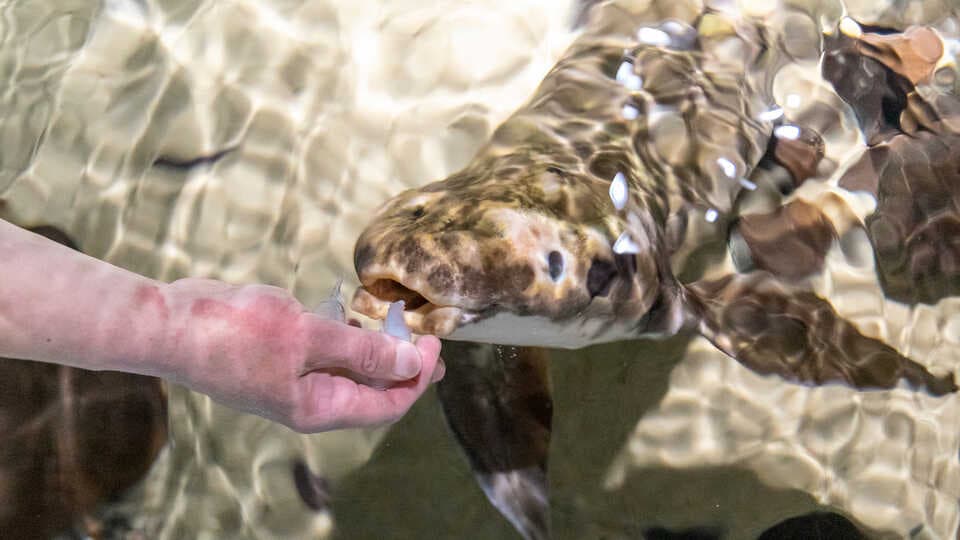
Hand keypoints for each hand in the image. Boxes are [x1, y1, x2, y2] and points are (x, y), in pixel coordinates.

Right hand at [159, 279, 444, 432]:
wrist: (170, 323)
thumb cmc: (233, 333)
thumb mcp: (307, 337)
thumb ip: (361, 349)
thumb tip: (408, 362)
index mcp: (319, 407)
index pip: (386, 404)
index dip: (416, 378)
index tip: (435, 345)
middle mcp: (309, 399)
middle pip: (371, 389)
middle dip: (403, 365)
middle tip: (430, 339)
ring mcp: (291, 378)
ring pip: (348, 369)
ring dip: (375, 348)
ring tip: (400, 324)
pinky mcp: (278, 356)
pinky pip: (324, 352)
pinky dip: (344, 336)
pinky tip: (356, 315)